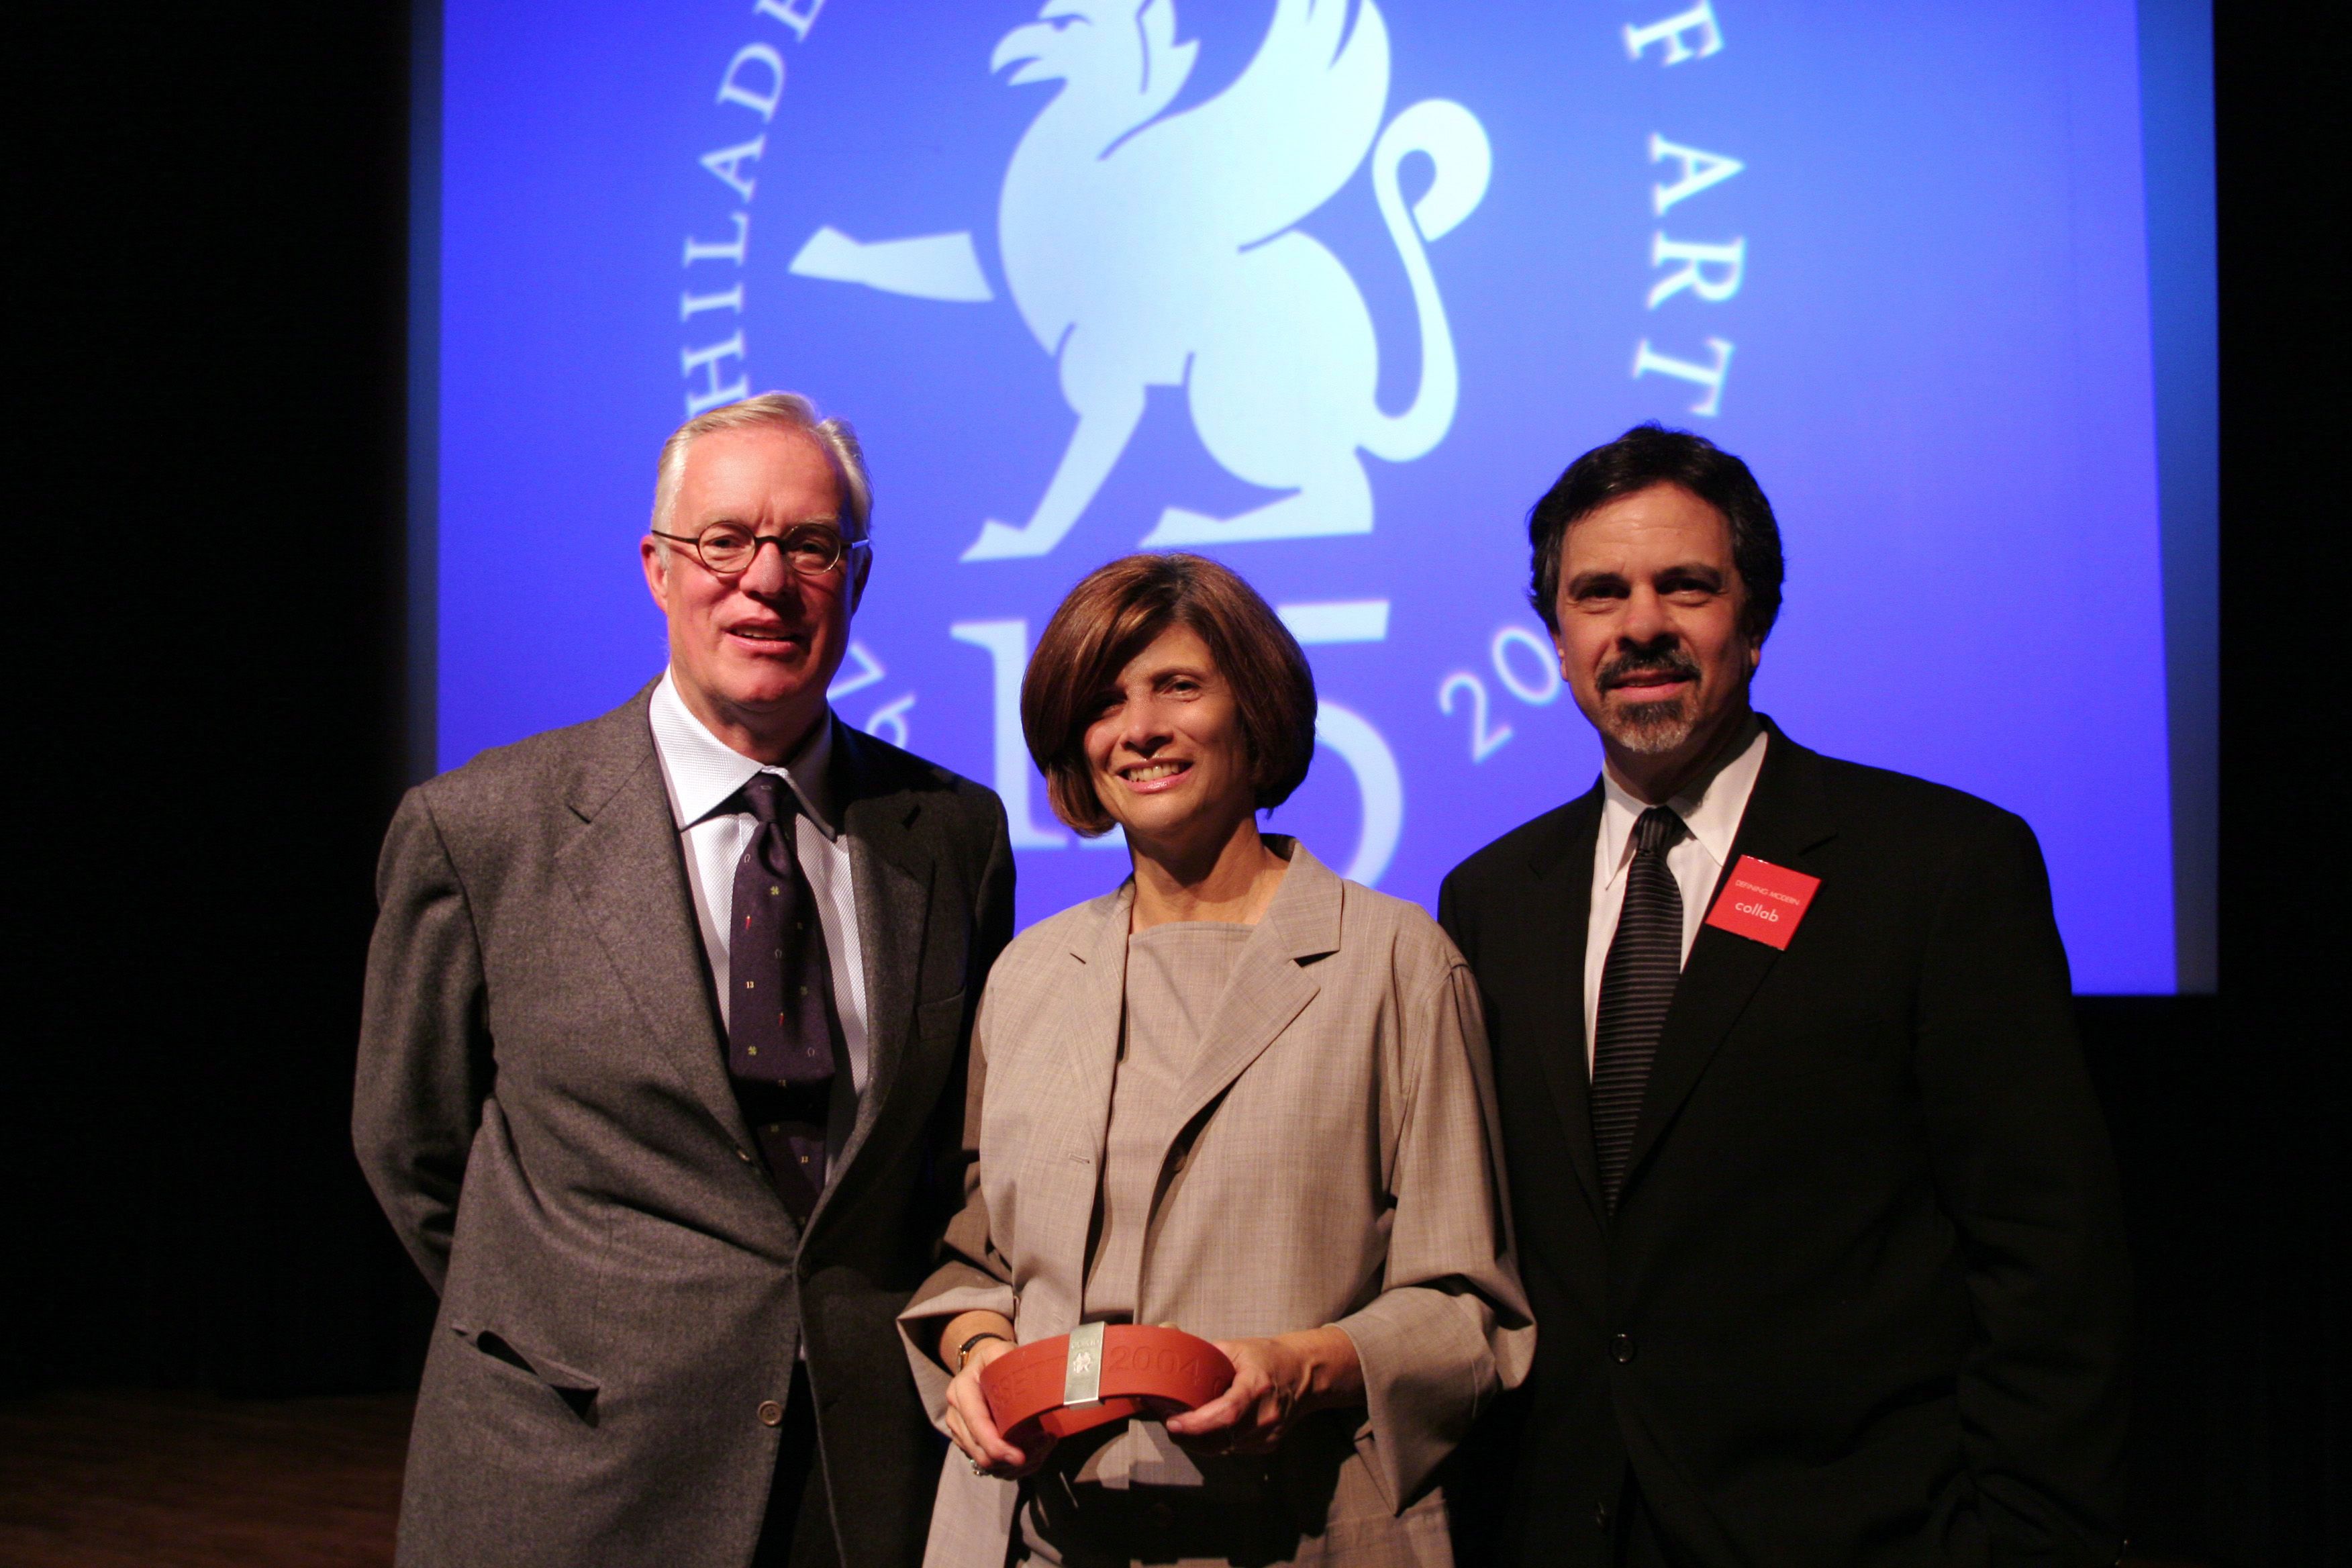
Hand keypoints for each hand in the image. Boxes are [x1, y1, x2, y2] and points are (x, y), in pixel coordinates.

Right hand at [942, 1335, 1035, 1477]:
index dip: (996, 1444)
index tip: (1020, 1456)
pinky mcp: (968, 1444)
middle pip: (979, 1450)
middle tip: (1043, 1447)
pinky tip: (1032, 1453)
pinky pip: (988, 1466)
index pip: (976, 1423)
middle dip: (1009, 1458)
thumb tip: (1034, 1377)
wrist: (981, 1367)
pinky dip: (1010, 1467)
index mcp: (961, 1390)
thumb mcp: (1000, 1351)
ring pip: (984, 1462)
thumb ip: (1008, 1359)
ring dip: (1013, 1465)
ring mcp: (960, 1432)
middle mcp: (956, 1414)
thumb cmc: (995, 1359)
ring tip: (1042, 1447)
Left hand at [1162, 1326, 1362, 1455]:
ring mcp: (1269, 1434)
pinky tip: (1207, 1429)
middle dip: (1189, 1437)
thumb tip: (1165, 1333)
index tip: (1173, 1422)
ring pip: (1224, 1448)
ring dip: (1199, 1441)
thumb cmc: (1267, 1357)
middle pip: (1221, 1439)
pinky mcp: (1268, 1444)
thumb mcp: (1237, 1348)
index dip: (1197, 1423)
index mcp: (1258, 1386)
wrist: (1305, 1373)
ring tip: (1183, 1426)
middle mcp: (1266, 1415)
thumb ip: (1202, 1351)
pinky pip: (1234, 1449)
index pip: (1226, 1413)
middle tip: (1170, 1425)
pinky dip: (1216, 1441)